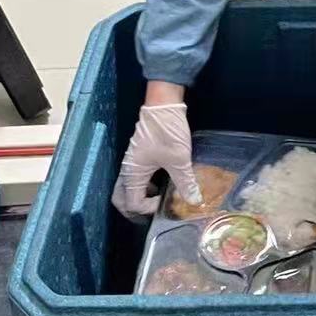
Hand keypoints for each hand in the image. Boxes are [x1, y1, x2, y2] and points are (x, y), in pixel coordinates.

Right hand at [111, 84, 202, 220]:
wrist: (163, 103)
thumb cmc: (167, 131)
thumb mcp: (179, 159)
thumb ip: (185, 182)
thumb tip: (194, 201)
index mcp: (132, 173)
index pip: (132, 203)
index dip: (148, 209)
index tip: (165, 202)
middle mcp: (127, 170)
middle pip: (121, 198)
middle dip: (134, 209)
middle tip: (152, 212)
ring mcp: (131, 162)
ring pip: (128, 188)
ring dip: (140, 197)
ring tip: (160, 198)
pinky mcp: (138, 155)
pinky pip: (136, 177)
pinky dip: (145, 185)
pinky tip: (162, 182)